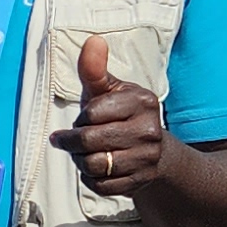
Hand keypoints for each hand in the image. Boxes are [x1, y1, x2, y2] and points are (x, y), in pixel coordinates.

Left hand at [49, 35, 170, 197]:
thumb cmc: (122, 115)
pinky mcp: (140, 182)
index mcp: (143, 102)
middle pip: (89, 141)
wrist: (156, 152)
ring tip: (86, 154)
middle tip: (71, 140)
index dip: (81, 118)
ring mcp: (146, 158)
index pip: (92, 113)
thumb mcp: (110, 91)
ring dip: (80, 161)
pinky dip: (91, 179)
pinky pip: (99, 186)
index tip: (84, 119)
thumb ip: (95, 70)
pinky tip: (98, 168)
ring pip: (92, 165)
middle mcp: (149, 130)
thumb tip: (93, 41)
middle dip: (73, 142)